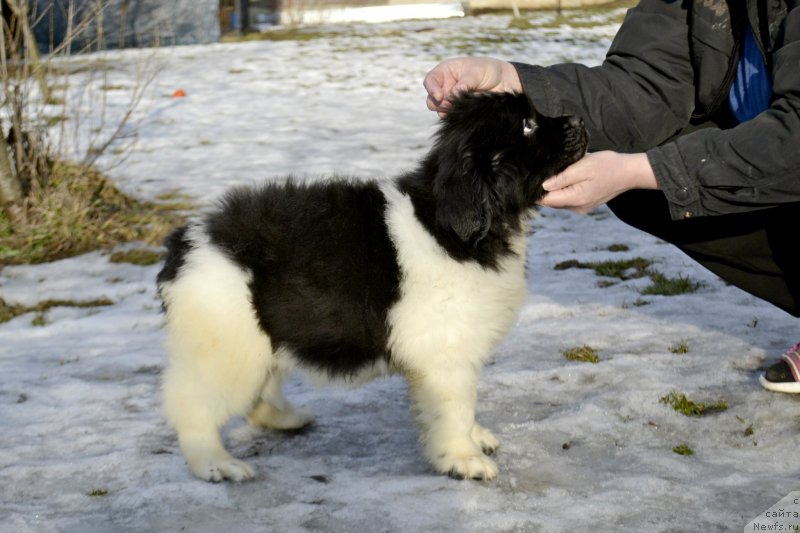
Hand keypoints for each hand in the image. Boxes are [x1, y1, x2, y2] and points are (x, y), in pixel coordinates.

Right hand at [424, 57, 522, 116]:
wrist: (504, 82)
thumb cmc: (488, 70)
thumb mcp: (476, 72)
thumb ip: (464, 84)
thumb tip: (452, 96)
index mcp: (446, 72)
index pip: (431, 80)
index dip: (432, 89)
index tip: (439, 97)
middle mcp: (445, 86)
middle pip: (431, 99)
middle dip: (438, 104)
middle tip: (448, 106)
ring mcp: (451, 100)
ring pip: (440, 110)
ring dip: (446, 112)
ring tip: (458, 109)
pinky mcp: (458, 110)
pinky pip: (451, 116)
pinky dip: (454, 117)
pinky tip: (463, 114)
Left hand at [538, 151, 658, 212]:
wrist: (630, 172)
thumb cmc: (608, 166)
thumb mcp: (582, 167)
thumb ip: (562, 178)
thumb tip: (543, 185)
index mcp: (575, 199)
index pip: (546, 200)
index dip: (535, 190)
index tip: (530, 179)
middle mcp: (577, 207)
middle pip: (551, 200)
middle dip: (545, 188)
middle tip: (543, 171)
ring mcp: (582, 207)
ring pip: (559, 199)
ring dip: (555, 188)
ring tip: (557, 172)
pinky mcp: (585, 203)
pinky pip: (568, 197)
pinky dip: (564, 189)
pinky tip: (567, 177)